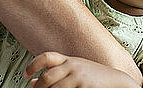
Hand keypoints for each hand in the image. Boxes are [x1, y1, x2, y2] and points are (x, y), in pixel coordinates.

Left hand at [25, 51, 140, 87]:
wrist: (117, 81)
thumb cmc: (94, 77)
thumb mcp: (75, 72)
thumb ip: (56, 74)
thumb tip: (32, 82)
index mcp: (69, 60)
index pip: (46, 57)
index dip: (33, 65)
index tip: (25, 75)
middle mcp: (73, 65)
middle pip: (47, 76)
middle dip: (38, 87)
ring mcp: (79, 77)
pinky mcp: (84, 86)